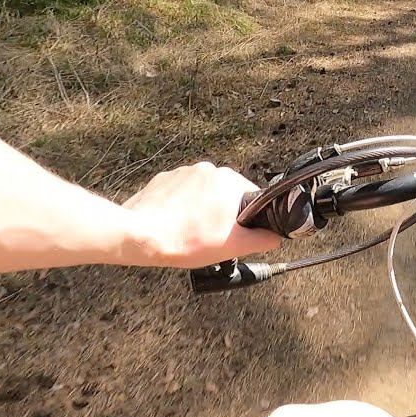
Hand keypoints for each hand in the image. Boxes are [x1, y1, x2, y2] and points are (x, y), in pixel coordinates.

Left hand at [122, 162, 280, 267]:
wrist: (141, 237)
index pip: (249, 198)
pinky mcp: (163, 180)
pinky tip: (175, 224)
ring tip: (189, 232)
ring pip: (202, 194)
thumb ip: (262, 239)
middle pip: (225, 195)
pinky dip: (181, 208)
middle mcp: (207, 170)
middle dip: (221, 215)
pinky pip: (181, 194)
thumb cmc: (184, 240)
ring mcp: (183, 172)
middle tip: (210, 236)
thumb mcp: (234, 246)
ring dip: (201, 211)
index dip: (244, 219)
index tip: (232, 232)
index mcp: (229, 180)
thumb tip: (274, 236)